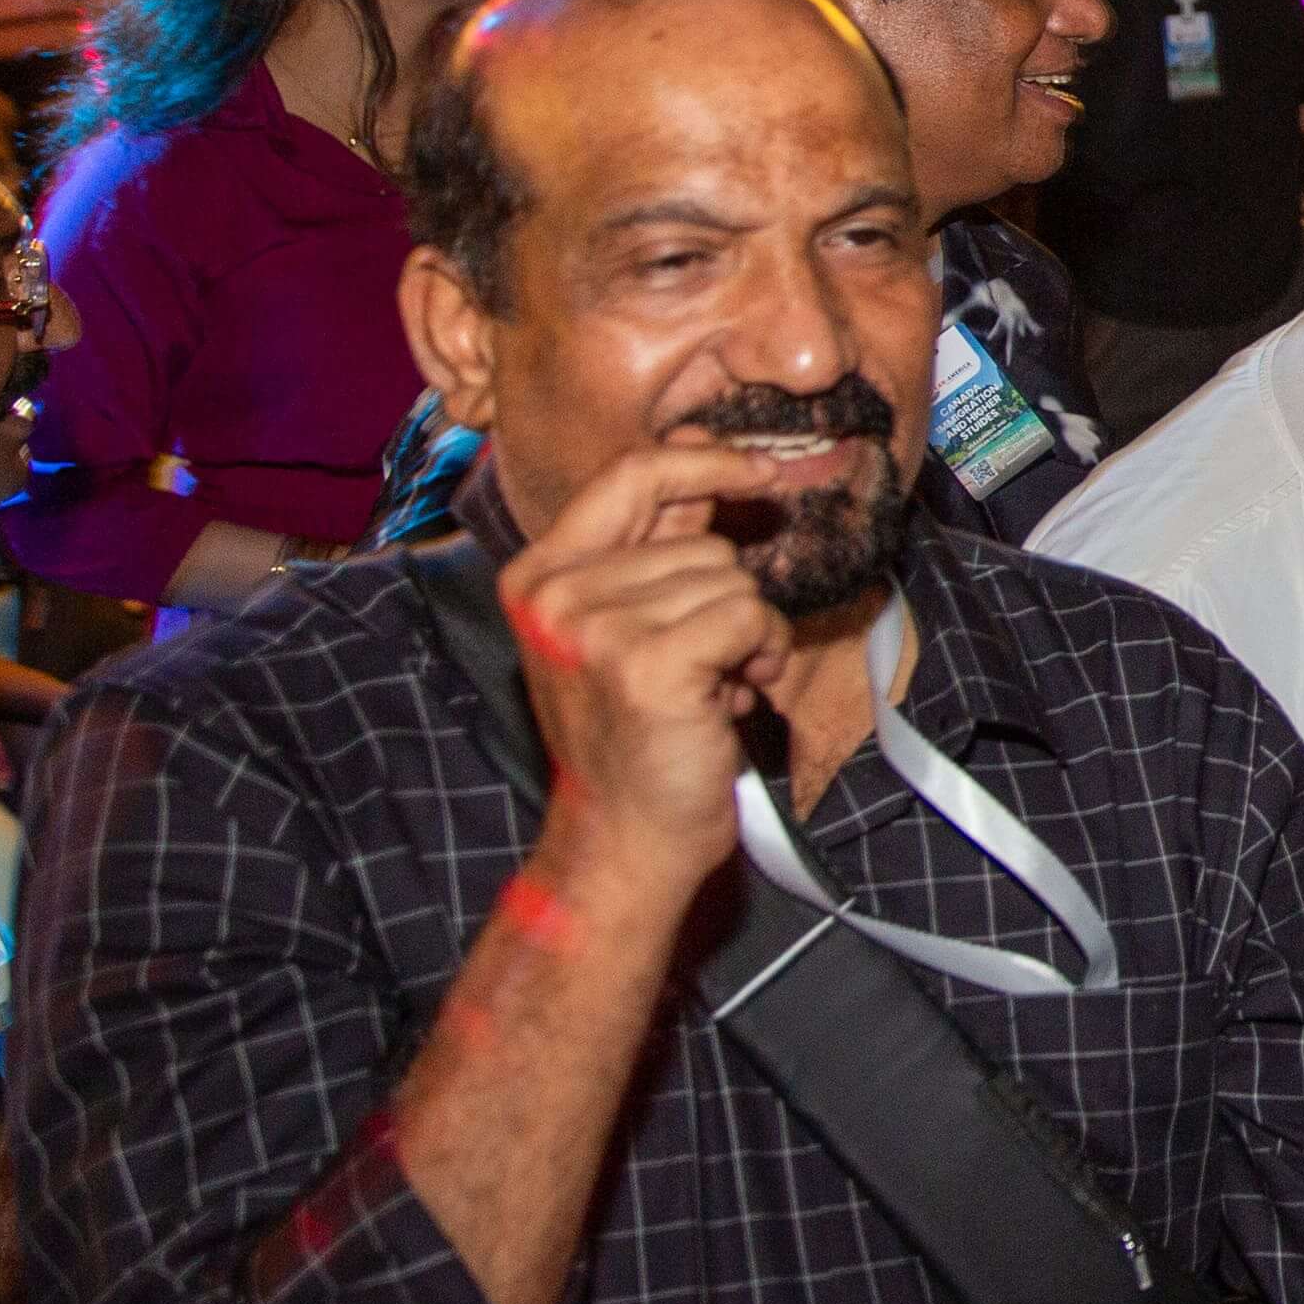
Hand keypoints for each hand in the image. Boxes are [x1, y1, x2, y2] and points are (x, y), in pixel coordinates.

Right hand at [494, 443, 799, 904]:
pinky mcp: (648, 663)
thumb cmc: (635, 739)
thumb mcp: (620, 631)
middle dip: (727, 601)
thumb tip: (713, 465)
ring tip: (711, 690)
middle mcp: (556, 593)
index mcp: (539, 575)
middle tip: (705, 667)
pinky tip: (732, 700)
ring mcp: (596, 627)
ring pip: (734, 581)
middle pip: (702, 542)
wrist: (623, 841)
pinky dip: (764, 657)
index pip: (629, 475)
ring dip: (749, 637)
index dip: (704, 461)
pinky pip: (751, 617)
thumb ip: (654, 553)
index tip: (759, 470)